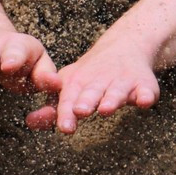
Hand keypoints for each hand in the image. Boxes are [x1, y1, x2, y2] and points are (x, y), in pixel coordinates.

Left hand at [24, 43, 159, 133]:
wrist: (125, 47)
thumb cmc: (91, 77)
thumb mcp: (69, 88)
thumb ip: (52, 109)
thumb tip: (29, 122)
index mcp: (78, 83)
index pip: (69, 98)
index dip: (66, 112)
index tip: (66, 127)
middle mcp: (99, 81)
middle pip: (92, 92)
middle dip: (86, 101)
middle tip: (81, 110)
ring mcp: (122, 82)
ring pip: (117, 91)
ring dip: (112, 99)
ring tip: (106, 109)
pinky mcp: (143, 84)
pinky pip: (146, 90)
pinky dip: (145, 95)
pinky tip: (144, 101)